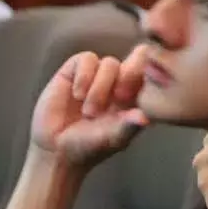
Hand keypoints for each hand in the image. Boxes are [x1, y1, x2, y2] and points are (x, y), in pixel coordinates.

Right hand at [29, 47, 149, 168]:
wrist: (55, 149)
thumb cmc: (90, 147)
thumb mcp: (113, 139)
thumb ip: (128, 127)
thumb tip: (145, 118)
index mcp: (136, 97)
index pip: (152, 74)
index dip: (149, 77)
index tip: (136, 99)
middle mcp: (120, 83)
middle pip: (137, 58)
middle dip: (130, 76)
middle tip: (119, 98)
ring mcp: (98, 76)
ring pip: (110, 63)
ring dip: (100, 87)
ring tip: (89, 112)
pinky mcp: (75, 71)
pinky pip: (87, 59)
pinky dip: (84, 76)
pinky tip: (77, 95)